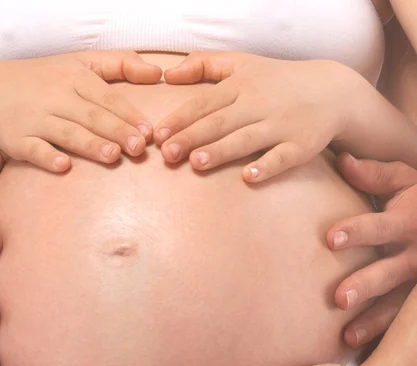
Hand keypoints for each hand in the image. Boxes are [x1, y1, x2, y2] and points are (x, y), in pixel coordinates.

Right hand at [0, 51, 161, 171]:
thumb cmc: (47, 79)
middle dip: (116, 131)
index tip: (150, 132)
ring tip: (113, 156)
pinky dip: (47, 157)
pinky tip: (64, 166)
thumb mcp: (80, 63)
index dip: (129, 115)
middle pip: (91, 116)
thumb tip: (158, 72)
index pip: (106, 97)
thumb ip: (120, 65)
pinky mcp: (16, 140)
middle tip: (139, 147)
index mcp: (75, 79)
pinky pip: (33, 149)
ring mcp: (35, 119)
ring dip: (89, 145)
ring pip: (66, 132)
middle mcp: (56, 97)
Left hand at [153, 51, 363, 181]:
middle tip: (167, 153)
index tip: (158, 134)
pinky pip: (281, 157)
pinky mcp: (300, 146)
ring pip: (246, 139)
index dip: (180, 119)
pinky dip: (266, 166)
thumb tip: (168, 74)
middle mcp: (258, 104)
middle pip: (220, 122)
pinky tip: (249, 177)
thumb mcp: (243, 63)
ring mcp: (280, 125)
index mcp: (241, 85)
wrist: (331, 90)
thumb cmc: (278, 80)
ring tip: (196, 162)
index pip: (205, 103)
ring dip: (221, 151)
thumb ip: (204, 65)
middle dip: (192, 137)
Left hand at [327, 153, 416, 346]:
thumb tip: (342, 160)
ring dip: (374, 321)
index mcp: (408, 221)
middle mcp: (416, 253)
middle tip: (338, 298)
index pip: (381, 226)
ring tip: (348, 336)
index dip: (358, 231)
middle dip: (366, 284)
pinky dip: (384, 334)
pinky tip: (362, 350)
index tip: (330, 238)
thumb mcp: (406, 181)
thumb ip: (376, 173)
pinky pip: (403, 320)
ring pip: (398, 304)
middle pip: (390, 272)